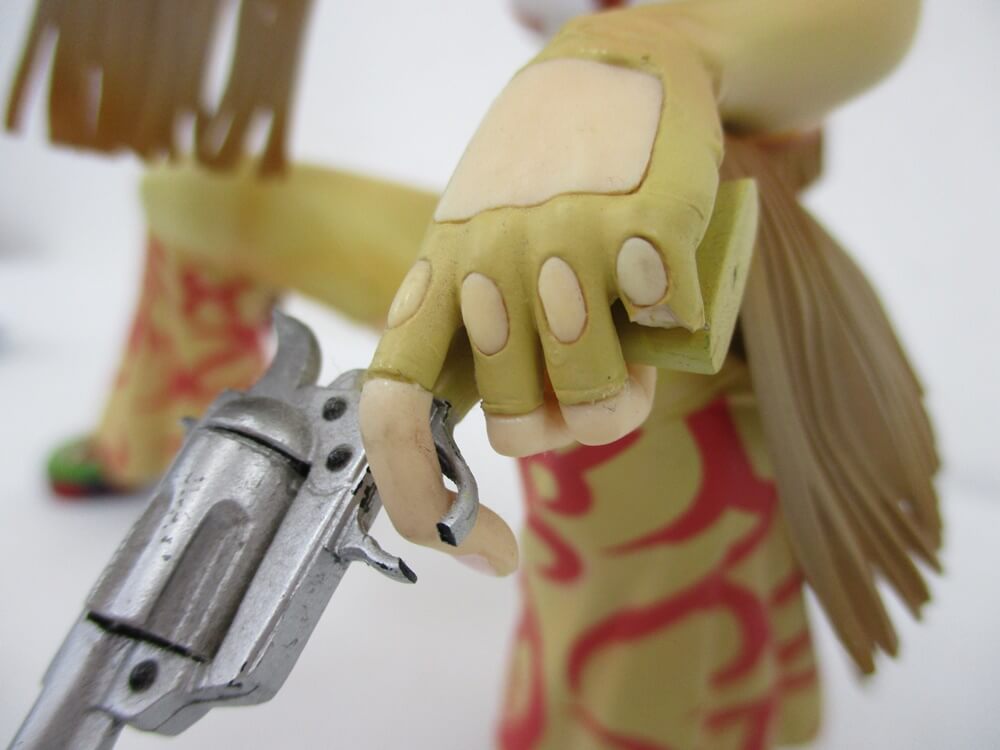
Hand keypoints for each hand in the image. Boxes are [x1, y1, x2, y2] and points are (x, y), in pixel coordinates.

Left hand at [361, 38, 722, 574]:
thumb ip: (483, 342)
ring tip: (632, 336)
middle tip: (594, 378)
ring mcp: (560, 248)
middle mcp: (484, 268)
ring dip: (628, 398)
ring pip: (600, 407)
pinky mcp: (639, 228)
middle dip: (569, 431)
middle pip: (525, 432)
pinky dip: (679, 321)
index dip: (421, 500)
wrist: (616, 65)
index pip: (392, 409)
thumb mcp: (482, 251)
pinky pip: (669, 336)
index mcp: (434, 281)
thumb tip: (527, 437)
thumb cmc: (546, 180)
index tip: (482, 551)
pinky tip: (663, 265)